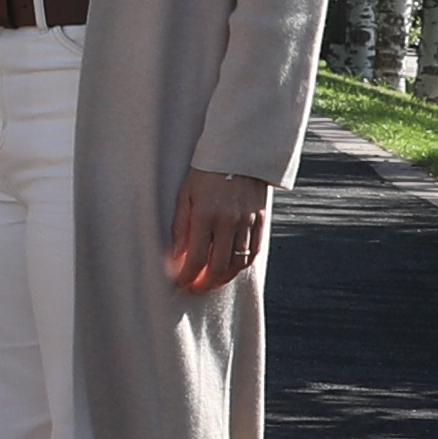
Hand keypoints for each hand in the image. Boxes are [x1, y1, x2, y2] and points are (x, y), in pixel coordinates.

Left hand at [165, 169, 270, 298]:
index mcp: (205, 215)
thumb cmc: (206, 172)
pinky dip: (242, 265)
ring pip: (238, 263)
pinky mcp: (261, 219)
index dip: (187, 277)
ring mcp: (247, 221)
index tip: (180, 283)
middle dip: (205, 283)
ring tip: (211, 281)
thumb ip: (180, 226)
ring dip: (223, 278)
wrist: (239, 151)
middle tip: (195, 288)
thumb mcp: (185, 194)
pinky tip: (231, 268)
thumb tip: (176, 256)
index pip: (196, 259)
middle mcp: (228, 221)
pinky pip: (254, 252)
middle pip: (218, 267)